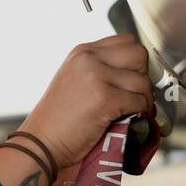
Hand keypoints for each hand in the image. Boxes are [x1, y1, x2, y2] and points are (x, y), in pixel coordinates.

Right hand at [19, 34, 153, 171]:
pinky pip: (139, 101)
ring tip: (137, 112)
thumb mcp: (75, 81)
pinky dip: (142, 113)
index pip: (127, 42)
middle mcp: (89, 59)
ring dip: (145, 99)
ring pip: (142, 81)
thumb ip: (99, 70)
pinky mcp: (104, 99)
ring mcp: (95, 77)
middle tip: (138, 95)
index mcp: (82, 52)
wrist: (40, 144)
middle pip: (139, 54)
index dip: (136, 63)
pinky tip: (133, 120)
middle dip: (145, 76)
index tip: (133, 81)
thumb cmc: (59, 120)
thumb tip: (138, 74)